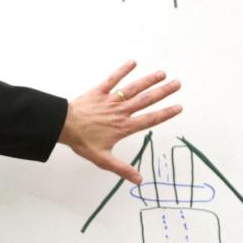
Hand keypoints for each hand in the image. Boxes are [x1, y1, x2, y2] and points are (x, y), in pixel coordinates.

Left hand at [58, 61, 181, 184]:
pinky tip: (133, 62)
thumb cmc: (82, 142)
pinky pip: (112, 79)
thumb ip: (122, 169)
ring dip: (148, 80)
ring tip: (162, 73)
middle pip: (146, 100)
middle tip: (177, 84)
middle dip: (163, 92)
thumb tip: (139, 180)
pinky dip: (122, 70)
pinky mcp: (99, 91)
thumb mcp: (103, 159)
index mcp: (124, 127)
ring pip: (133, 88)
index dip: (166, 113)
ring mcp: (110, 100)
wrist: (63, 126)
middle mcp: (121, 111)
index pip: (150, 119)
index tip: (179, 107)